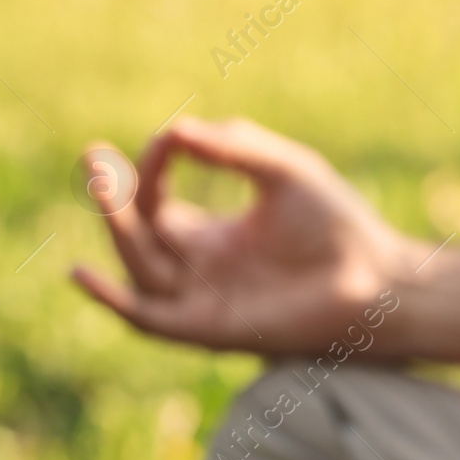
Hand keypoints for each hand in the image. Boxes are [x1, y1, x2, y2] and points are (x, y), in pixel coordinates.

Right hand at [70, 117, 424, 353]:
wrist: (376, 278)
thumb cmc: (338, 226)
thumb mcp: (283, 171)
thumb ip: (231, 148)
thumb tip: (175, 130)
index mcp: (214, 239)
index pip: (156, 205)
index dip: (152, 169)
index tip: (169, 140)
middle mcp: (200, 274)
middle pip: (136, 238)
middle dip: (112, 200)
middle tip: (93, 159)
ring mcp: (203, 302)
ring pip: (139, 270)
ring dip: (117, 231)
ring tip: (104, 188)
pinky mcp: (210, 329)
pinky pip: (148, 320)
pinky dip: (112, 301)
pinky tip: (82, 272)